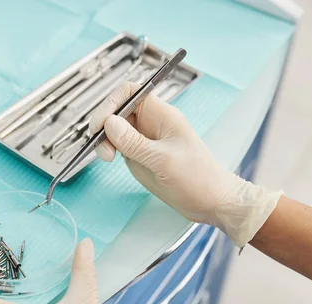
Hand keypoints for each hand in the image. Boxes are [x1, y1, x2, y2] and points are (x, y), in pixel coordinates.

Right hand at [90, 82, 281, 246]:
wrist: (210, 201)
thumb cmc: (198, 178)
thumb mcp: (163, 160)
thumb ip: (134, 142)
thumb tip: (109, 123)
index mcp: (161, 115)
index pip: (130, 93)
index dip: (111, 103)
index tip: (101, 124)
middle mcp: (151, 124)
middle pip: (117, 111)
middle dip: (104, 125)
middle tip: (102, 148)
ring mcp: (144, 140)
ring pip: (114, 129)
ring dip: (104, 140)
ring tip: (107, 158)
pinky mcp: (140, 155)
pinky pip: (118, 145)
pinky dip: (108, 149)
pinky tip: (110, 160)